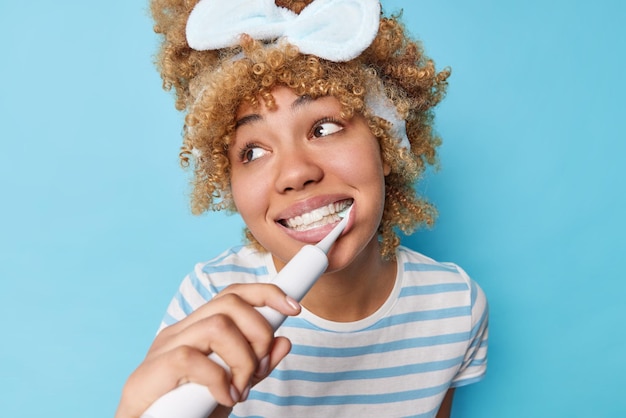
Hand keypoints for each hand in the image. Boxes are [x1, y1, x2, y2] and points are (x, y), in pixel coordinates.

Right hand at [114, 283, 300, 417]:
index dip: (265, 294)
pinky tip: (225, 399)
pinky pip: (192, 359)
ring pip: (216, 326)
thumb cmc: (190, 413)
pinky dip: (218, 380)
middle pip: (229, 303)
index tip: (294, 308)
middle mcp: (180, 332)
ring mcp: (163, 349)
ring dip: (242, 359)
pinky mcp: (150, 372)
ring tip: (241, 389)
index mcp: (197, 330)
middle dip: (259, 333)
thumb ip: (256, 367)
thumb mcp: (233, 387)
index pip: (232, 295)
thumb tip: (284, 341)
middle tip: (260, 370)